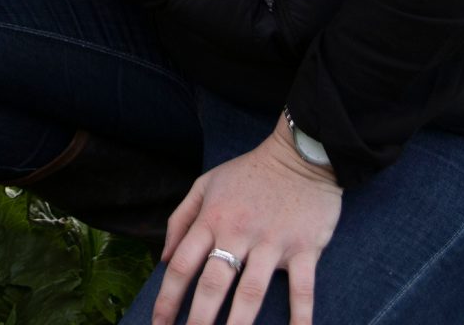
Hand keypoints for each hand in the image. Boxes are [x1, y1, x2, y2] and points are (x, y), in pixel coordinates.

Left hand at [152, 122, 341, 324]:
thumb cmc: (249, 173)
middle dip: (198, 321)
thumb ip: (181, 218)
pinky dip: (301, 317)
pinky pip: (303, 289)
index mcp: (212, 219)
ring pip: (251, 293)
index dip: (167, 299)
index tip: (159, 324)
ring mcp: (272, 243)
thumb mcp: (206, 184)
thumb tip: (165, 258)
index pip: (182, 266)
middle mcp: (239, 233)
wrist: (301, 156)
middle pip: (212, 286)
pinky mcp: (304, 249)